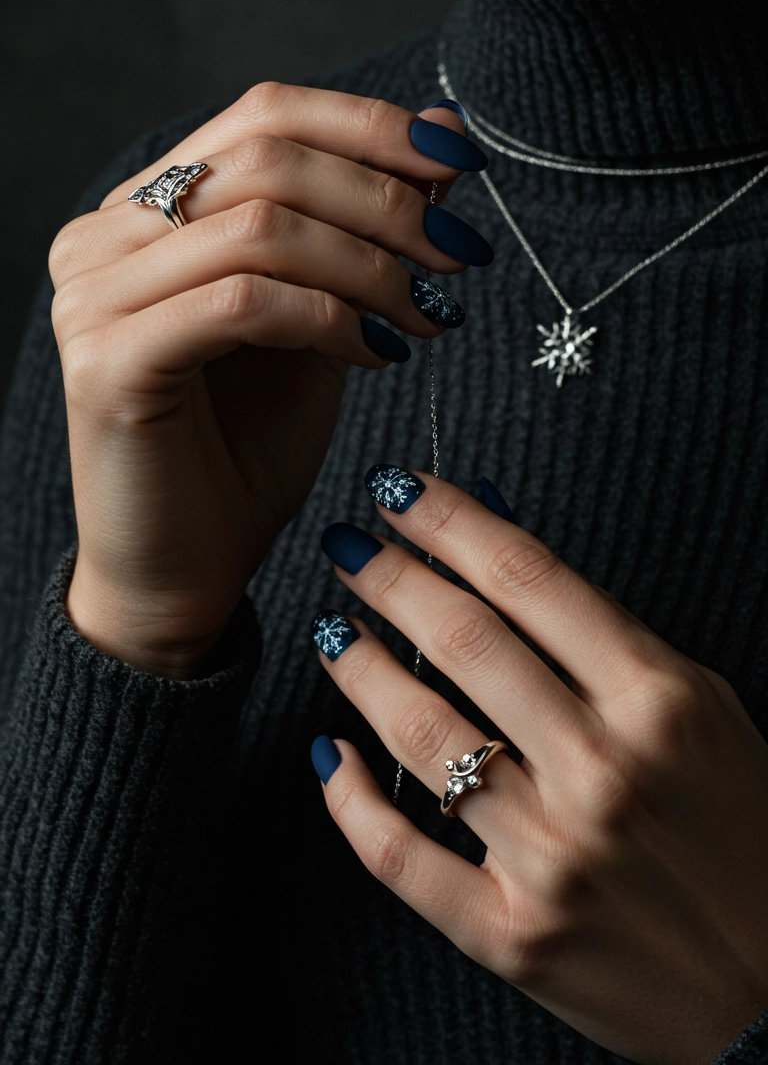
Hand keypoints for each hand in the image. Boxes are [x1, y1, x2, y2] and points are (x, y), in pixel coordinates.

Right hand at [49, 85, 489, 675]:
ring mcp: (92, 295)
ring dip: (371, 266)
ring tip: (429, 312)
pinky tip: (375, 353)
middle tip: (459, 255)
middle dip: (387, 201)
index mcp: (145, 207)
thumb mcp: (325, 312)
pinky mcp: (108, 361)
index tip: (461, 162)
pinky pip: (243, 302)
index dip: (371, 127)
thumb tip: (442, 132)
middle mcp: (103, 235)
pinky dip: (328, 318)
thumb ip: (363, 225)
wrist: (185, 569)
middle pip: (268, 159)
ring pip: (261, 228)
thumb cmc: (248, 444)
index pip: (264, 115)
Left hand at [314, 469, 767, 1064]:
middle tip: (350, 544)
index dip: (449, 521)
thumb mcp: (700, 710)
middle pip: (464, 640)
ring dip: (360, 667)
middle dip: (390, 576)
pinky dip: (348, 801)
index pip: (529, 578)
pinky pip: (400, 855)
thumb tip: (497, 548)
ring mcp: (553, 855)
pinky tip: (327, 751)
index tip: (400, 491)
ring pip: (420, 735)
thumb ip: (603, 633)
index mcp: (659, 701)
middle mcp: (603, 769)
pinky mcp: (513, 933)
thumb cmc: (740, 832)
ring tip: (335, 629)